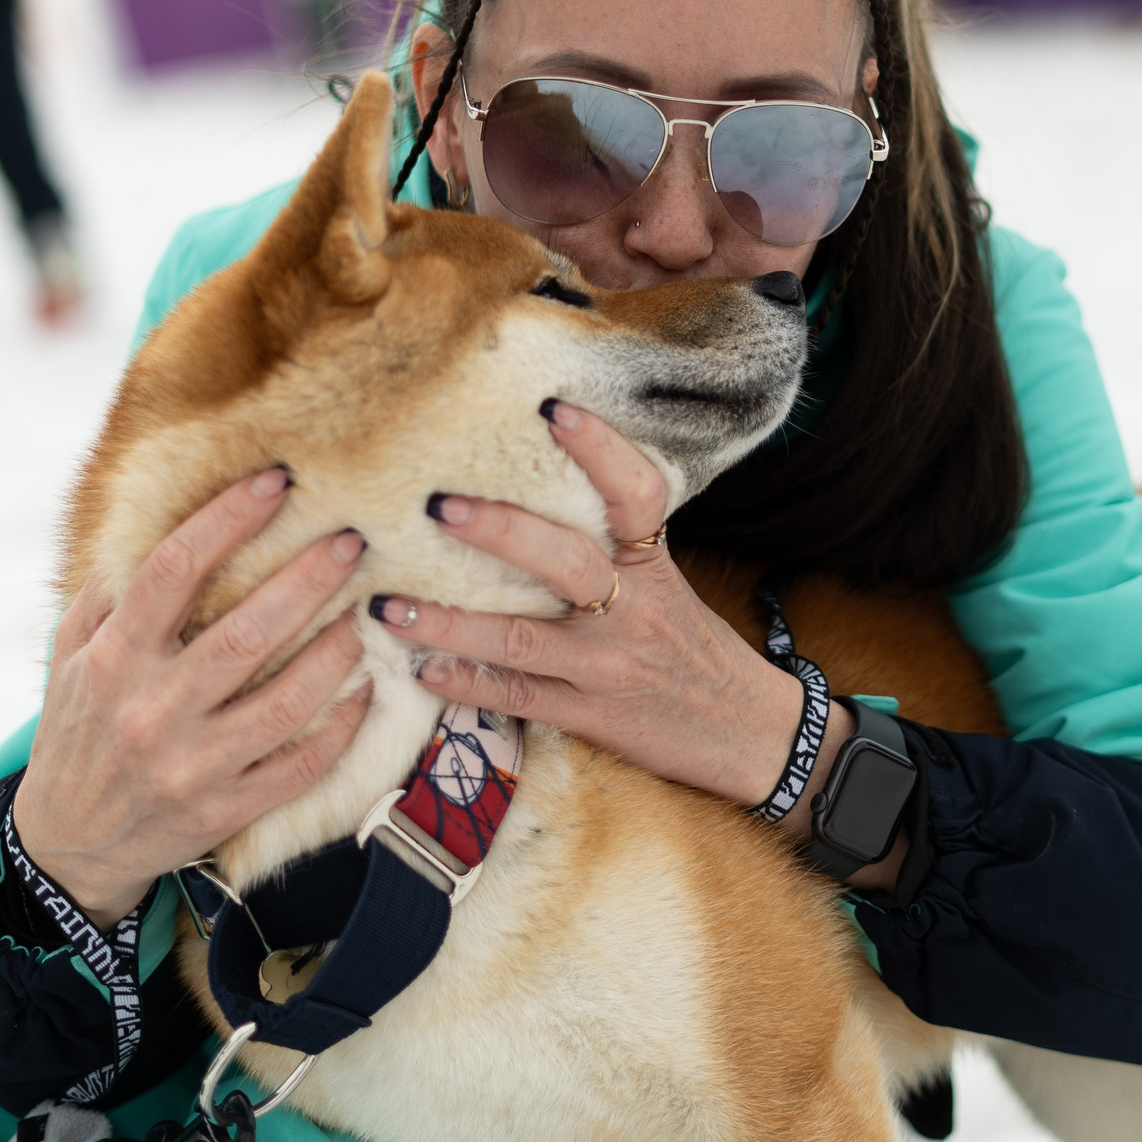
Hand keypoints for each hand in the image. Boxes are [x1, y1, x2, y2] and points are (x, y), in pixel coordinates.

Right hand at [12, 470, 374, 923]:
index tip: (274, 480)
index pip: (171, 573)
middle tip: (350, 541)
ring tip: (365, 612)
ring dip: (337, 652)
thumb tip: (152, 515)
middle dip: (306, 581)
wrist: (68, 844)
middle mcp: (151, 711)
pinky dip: (342, 725)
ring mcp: (191, 767)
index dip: (225, 520)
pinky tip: (366, 687)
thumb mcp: (70, 657)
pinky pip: (300, 765)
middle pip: (244, 635)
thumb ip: (108, 592)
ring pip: (285, 702)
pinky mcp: (224, 810)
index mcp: (112, 661)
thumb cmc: (79, 730)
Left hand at [369, 401, 810, 808]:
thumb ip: (618, 545)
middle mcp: (634, 610)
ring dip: (450, 622)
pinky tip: (422, 669)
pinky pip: (519, 696)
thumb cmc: (699, 648)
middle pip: (568, 562)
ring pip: (523, 639)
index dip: (600, 449)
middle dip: (501, 532)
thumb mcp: (670, 585)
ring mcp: (609, 666)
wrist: (753, 733)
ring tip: (388, 606)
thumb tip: (543, 485)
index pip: (636, 495)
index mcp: (655, 566)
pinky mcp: (591, 714)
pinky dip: (467, 684)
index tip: (552, 408)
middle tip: (438, 504)